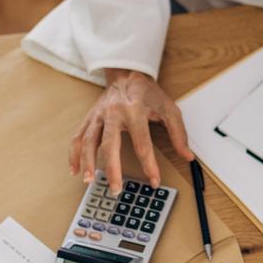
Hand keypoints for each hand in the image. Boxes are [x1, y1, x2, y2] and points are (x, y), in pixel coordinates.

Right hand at [69, 68, 194, 194]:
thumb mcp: (169, 109)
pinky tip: (75, 169)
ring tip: (89, 181)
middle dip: (112, 169)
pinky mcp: (90, 118)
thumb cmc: (148, 93)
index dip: (149, 165)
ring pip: (88, 141)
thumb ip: (179, 134)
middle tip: (116, 189)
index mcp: (135, 111)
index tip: (154, 181)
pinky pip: (78, 137)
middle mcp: (114, 113)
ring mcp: (99, 116)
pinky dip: (75, 154)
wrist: (127, 73)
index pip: (143, 144)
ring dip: (87, 162)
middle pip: (110, 145)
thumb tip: (187, 156)